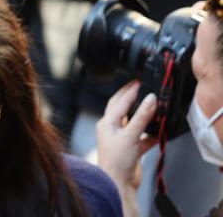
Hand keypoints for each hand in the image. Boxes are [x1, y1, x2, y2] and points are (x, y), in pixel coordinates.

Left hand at [96, 81, 157, 204]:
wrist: (118, 184)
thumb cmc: (116, 161)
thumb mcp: (130, 135)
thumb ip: (141, 117)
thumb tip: (150, 99)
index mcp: (106, 123)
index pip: (118, 101)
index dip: (130, 91)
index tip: (139, 82)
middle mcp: (112, 129)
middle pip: (122, 109)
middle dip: (131, 98)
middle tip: (141, 88)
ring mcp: (122, 140)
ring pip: (134, 123)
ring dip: (143, 117)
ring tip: (153, 108)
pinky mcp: (131, 150)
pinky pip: (142, 139)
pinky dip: (151, 136)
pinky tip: (159, 134)